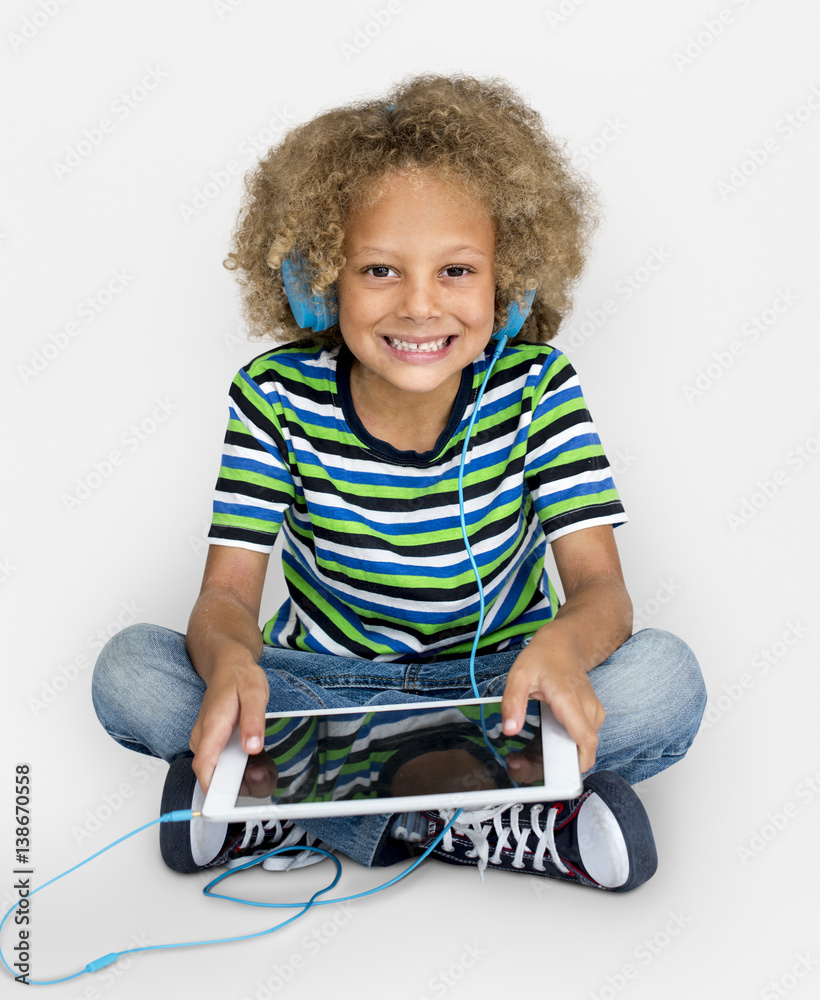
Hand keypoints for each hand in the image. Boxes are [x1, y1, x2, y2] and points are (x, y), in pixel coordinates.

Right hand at [189, 662, 268, 792]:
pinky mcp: (214, 744)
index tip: (233, 802)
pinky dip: (243, 767)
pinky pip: (225, 765)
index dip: (216, 790)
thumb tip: (252, 747)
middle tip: (264, 772)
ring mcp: (207, 743)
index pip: (204, 768)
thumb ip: (254, 720)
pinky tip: (258, 756)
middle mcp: (204, 739)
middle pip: (215, 777)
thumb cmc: (240, 678)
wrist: (228, 665)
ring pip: (221, 773)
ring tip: (265, 764)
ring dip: (244, 776)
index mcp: (212, 728)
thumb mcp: (255, 692)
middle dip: (241, 784)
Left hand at [500, 631, 604, 773]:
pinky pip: (580, 739)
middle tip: (522, 763)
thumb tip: (510, 729)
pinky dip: (562, 745)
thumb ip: (513, 702)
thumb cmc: (544, 658)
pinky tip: (543, 739)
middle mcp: (587, 710)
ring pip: (580, 747)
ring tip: (527, 752)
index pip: (586, 741)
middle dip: (554, 765)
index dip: (575, 765)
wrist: (565, 644)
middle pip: (580, 751)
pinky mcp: (592, 717)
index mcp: (570, 701)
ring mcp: (593, 714)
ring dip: (556, 756)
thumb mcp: (519, 674)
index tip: (555, 777)